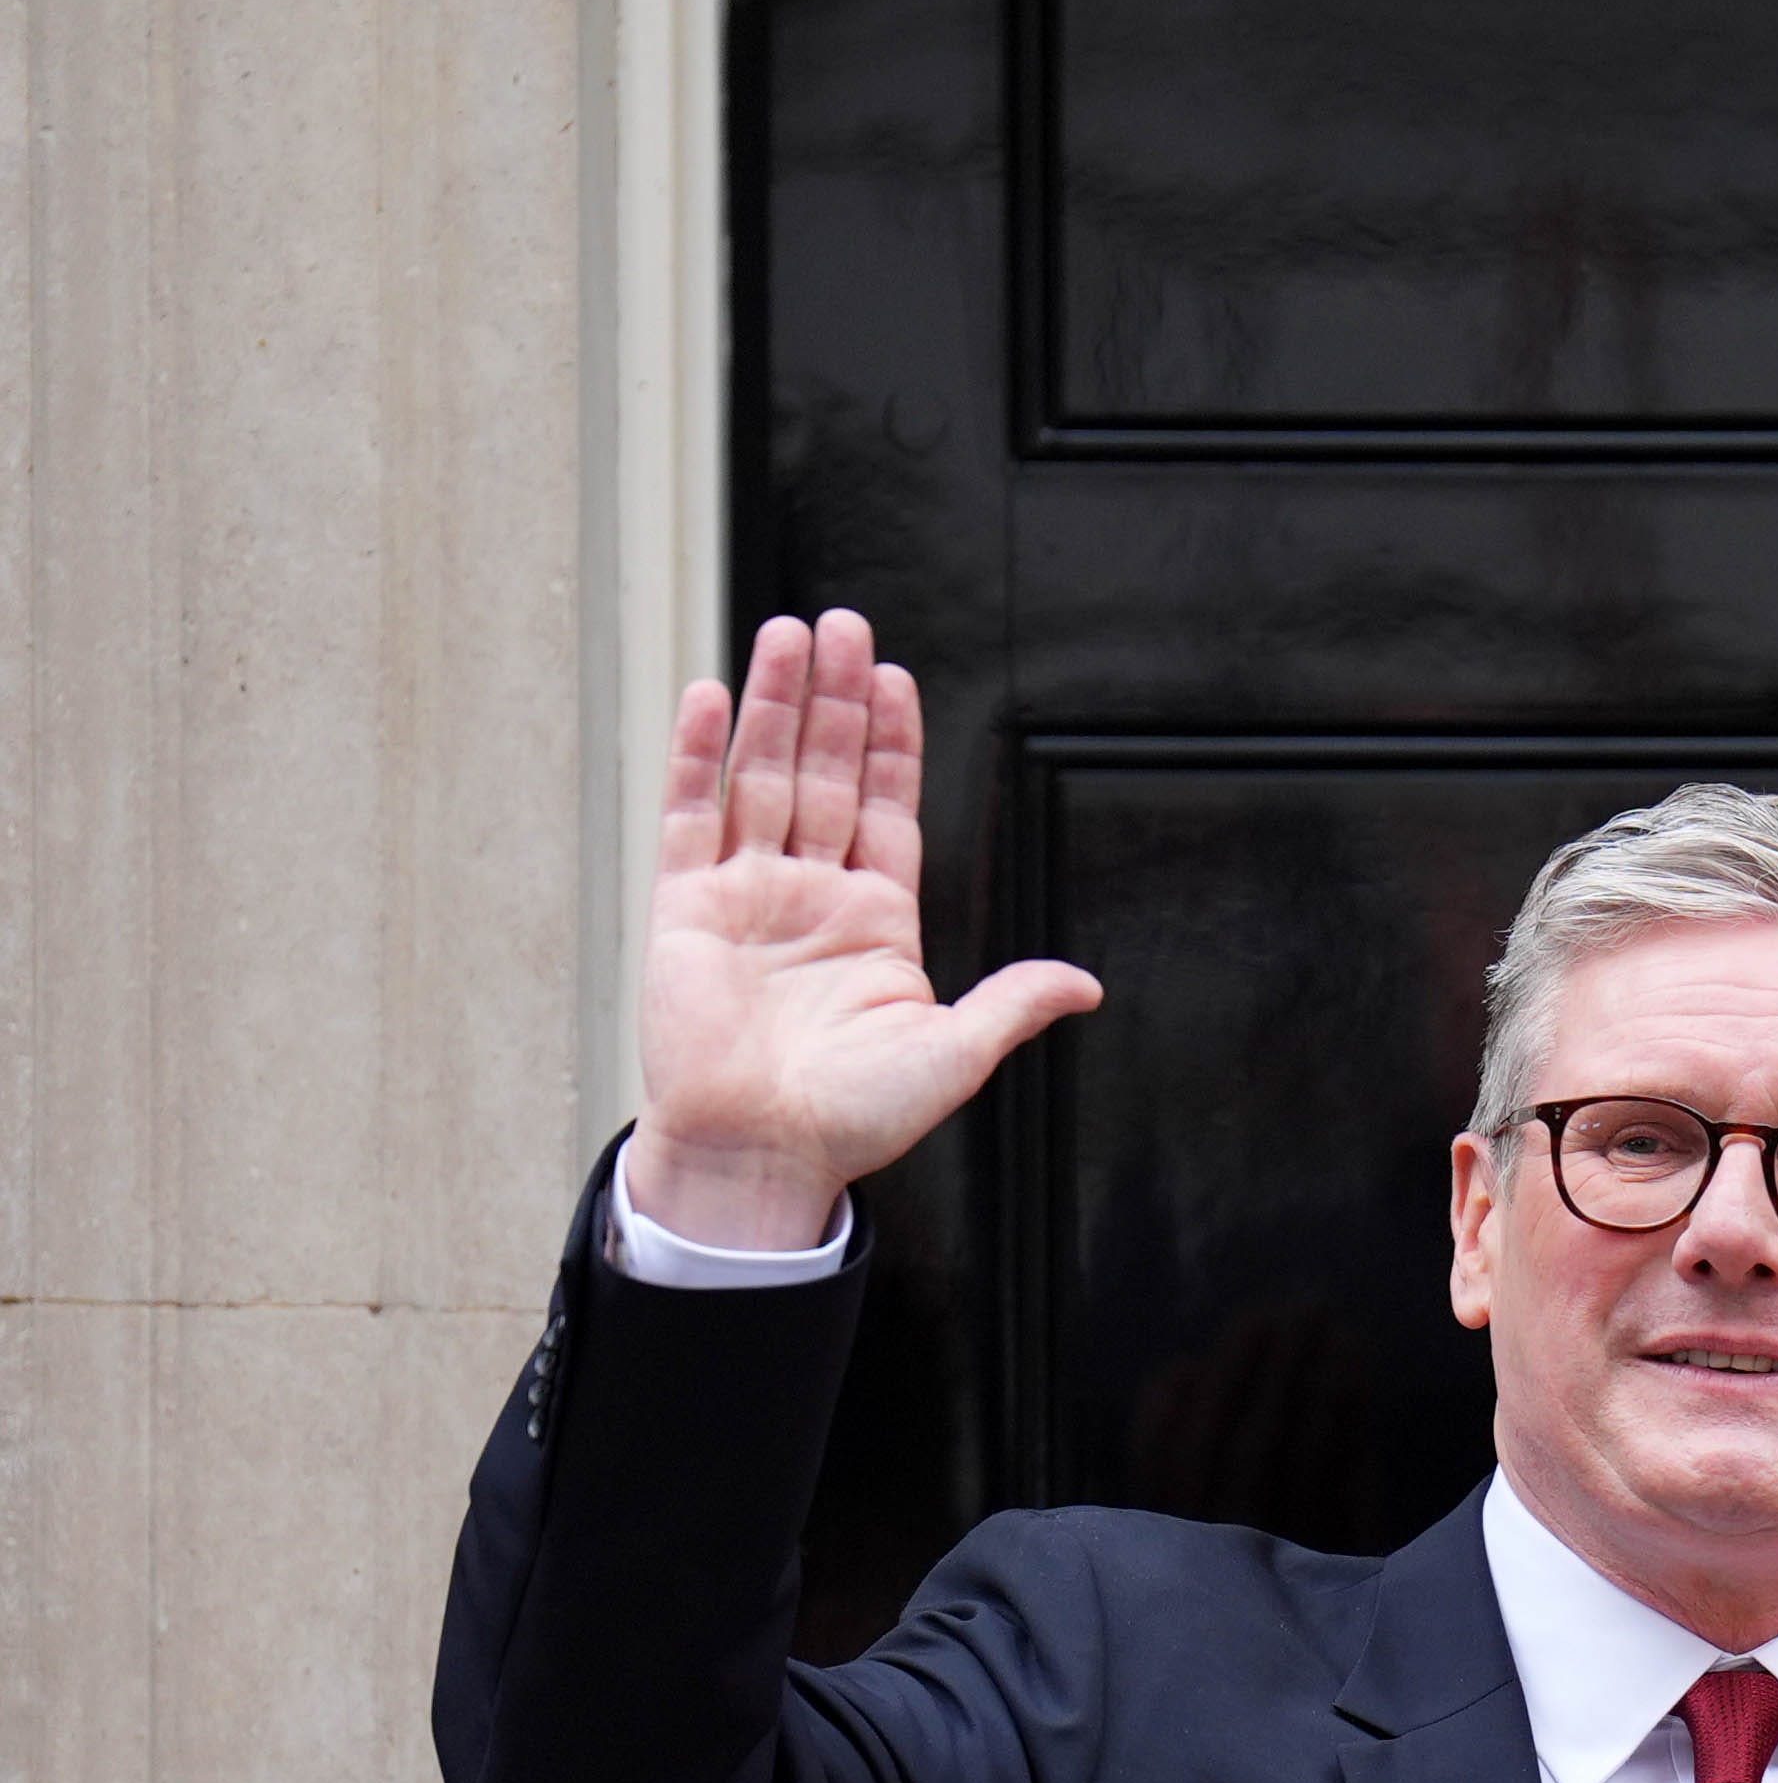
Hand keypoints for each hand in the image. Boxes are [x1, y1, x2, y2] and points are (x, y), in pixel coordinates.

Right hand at [630, 612, 1100, 1247]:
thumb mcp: (953, 1054)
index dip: (892, 742)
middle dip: (834, 701)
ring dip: (773, 706)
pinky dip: (697, 757)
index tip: (895, 677)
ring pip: (761, 778)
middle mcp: (813, 895)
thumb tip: (1086, 987)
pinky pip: (690, 817)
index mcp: (879, 919)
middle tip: (841, 625)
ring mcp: (748, 895)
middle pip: (824, 773)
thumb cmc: (855, 1119)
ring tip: (787, 634)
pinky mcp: (685, 909)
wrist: (763, 1157)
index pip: (888, 806)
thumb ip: (1012, 1005)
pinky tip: (709, 698)